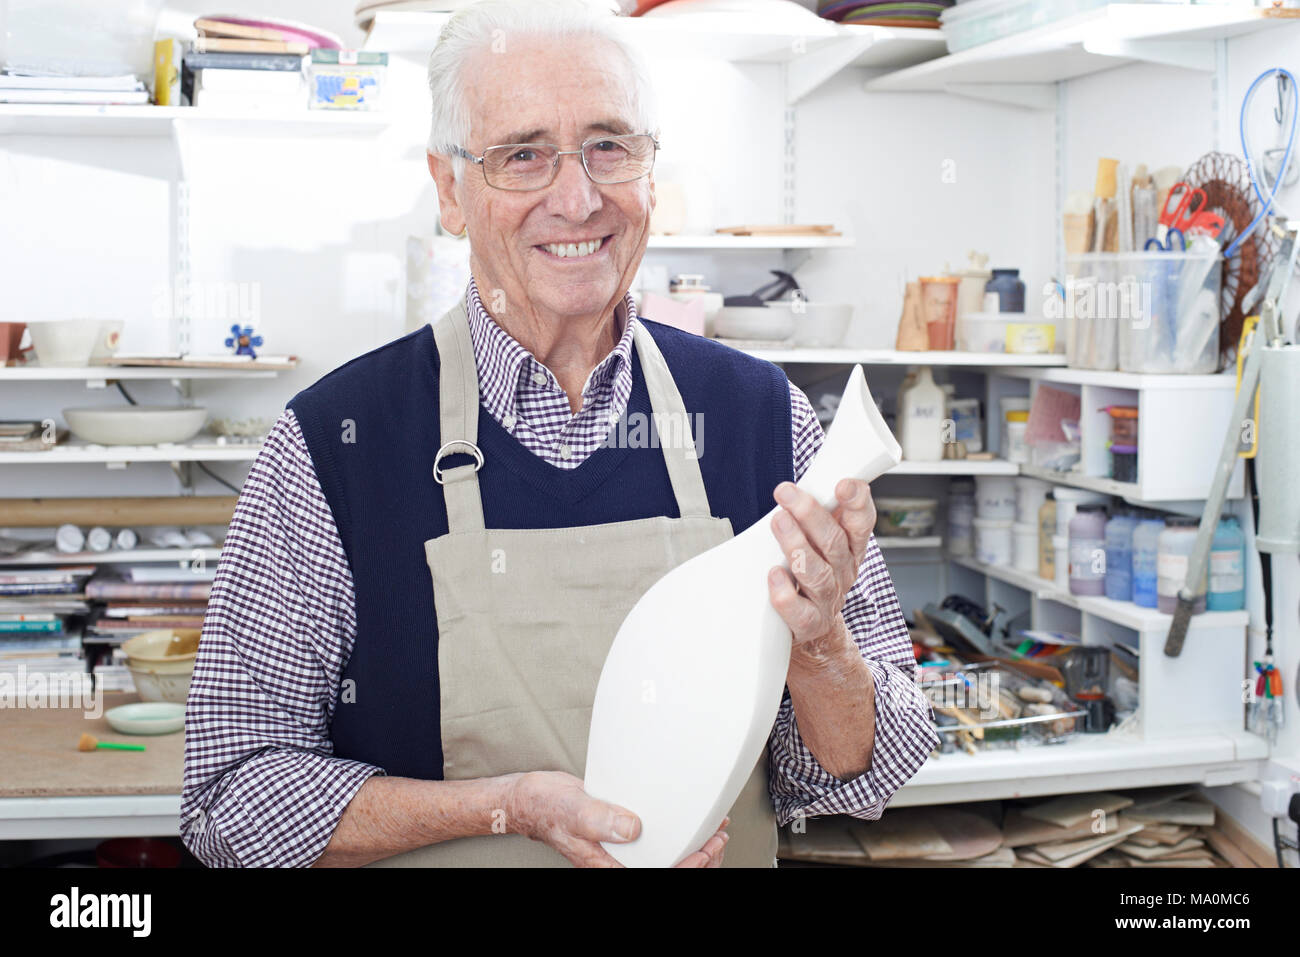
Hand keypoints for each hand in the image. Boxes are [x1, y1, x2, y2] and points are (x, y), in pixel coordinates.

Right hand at [505, 772, 728, 866]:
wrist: (532, 800)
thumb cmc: (548, 809)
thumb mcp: (575, 812)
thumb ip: (601, 821)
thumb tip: (633, 828)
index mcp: (610, 866)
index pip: (659, 875)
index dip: (688, 867)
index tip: (707, 849)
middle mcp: (620, 861)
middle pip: (669, 869)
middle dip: (701, 857)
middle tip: (719, 836)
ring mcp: (624, 850)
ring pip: (667, 858)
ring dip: (694, 848)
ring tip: (714, 831)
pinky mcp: (625, 833)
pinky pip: (658, 842)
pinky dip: (678, 835)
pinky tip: (690, 822)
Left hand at [767, 478, 875, 662]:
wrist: (813, 632)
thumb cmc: (811, 576)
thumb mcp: (820, 544)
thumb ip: (816, 517)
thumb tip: (797, 483)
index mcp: (851, 549)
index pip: (862, 523)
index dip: (857, 503)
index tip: (843, 484)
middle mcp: (843, 573)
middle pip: (834, 543)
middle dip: (811, 515)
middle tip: (787, 493)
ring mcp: (828, 600)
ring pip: (818, 574)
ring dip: (797, 546)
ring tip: (778, 522)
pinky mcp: (808, 624)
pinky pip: (800, 611)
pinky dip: (786, 593)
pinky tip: (774, 575)